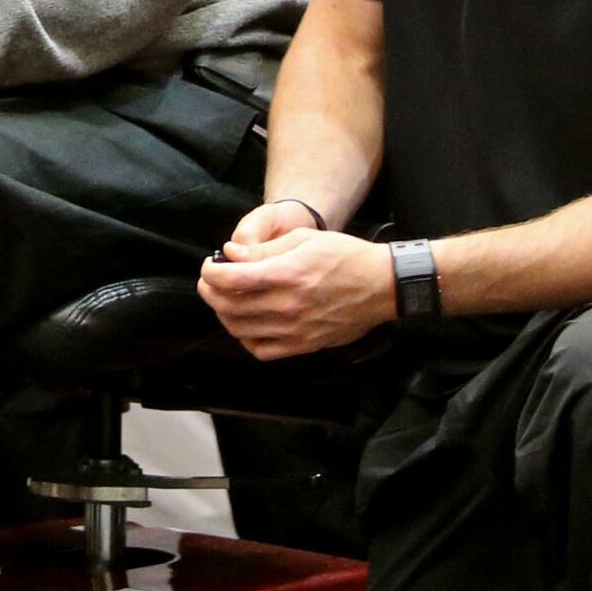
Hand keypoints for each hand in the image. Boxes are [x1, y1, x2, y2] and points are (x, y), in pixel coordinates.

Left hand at [198, 214, 392, 360]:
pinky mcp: (303, 345)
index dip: (211, 272)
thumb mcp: (304, 239)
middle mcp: (288, 305)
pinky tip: (247, 324)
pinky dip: (246, 339)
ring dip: (224, 314)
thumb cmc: (345, 256)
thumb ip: (263, 249)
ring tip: (226, 301)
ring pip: (240, 330)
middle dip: (210, 292)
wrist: (381, 286)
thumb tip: (230, 254)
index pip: (231, 279)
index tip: (210, 266)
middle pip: (229, 306)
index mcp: (288, 274)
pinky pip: (261, 350)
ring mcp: (295, 330)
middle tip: (210, 282)